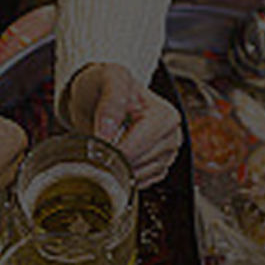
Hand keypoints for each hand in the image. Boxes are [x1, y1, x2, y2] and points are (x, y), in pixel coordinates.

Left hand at [66, 63, 181, 187]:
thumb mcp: (107, 80)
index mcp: (165, 116)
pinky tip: (113, 160)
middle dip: (113, 160)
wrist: (97, 96)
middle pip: (138, 164)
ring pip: (138, 177)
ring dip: (116, 169)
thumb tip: (107, 133)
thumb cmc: (105, 86)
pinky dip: (122, 177)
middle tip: (93, 148)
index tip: (94, 146)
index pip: (139, 146)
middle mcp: (171, 137)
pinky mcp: (156, 170)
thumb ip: (110, 102)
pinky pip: (139, 184)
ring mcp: (166, 156)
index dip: (113, 150)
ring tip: (103, 150)